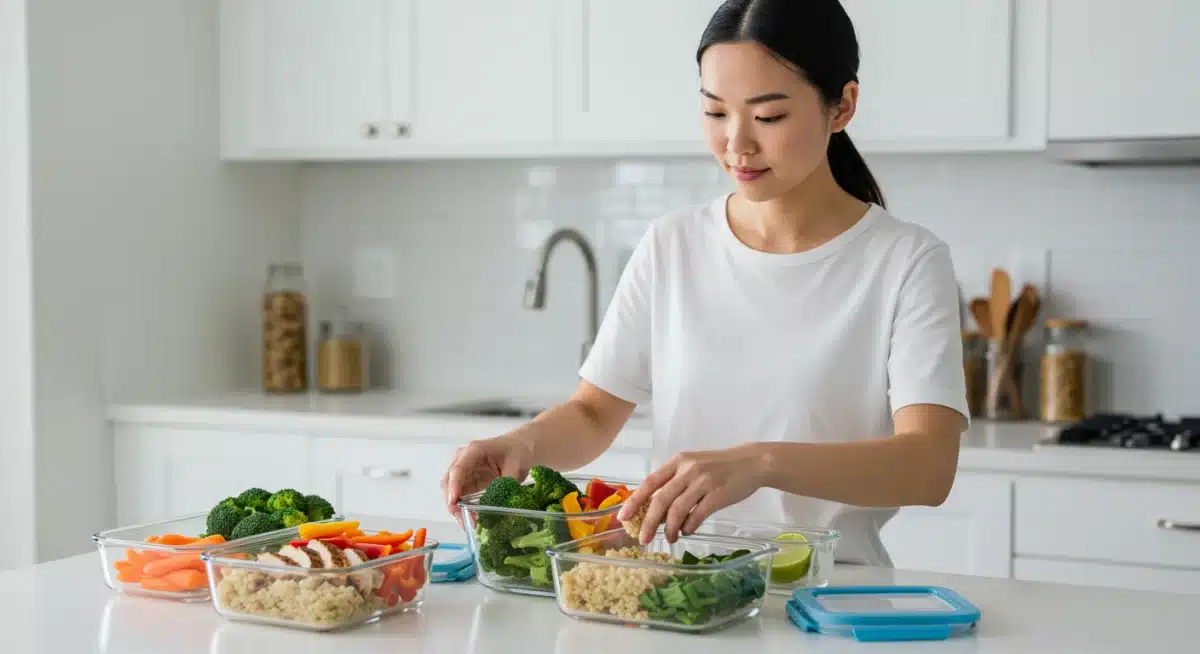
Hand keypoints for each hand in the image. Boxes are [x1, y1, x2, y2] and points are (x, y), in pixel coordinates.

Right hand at [441, 435, 533, 527]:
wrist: (522, 447)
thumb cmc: (518, 452)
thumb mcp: (515, 468)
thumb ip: (505, 485)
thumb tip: (498, 505)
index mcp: (474, 451)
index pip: (458, 469)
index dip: (454, 486)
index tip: (453, 503)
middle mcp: (464, 459)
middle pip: (449, 481)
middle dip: (452, 502)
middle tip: (463, 520)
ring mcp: (465, 470)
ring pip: (452, 490)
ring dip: (457, 507)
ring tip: (468, 523)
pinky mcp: (469, 480)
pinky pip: (461, 495)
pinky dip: (464, 507)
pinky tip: (472, 518)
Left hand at [617, 444, 768, 543]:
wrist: (752, 462)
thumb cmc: (719, 466)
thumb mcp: (694, 466)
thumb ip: (675, 482)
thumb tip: (655, 509)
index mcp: (678, 462)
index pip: (650, 482)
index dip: (635, 501)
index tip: (623, 517)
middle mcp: (688, 470)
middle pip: (660, 500)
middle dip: (648, 522)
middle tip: (643, 539)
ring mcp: (703, 482)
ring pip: (677, 510)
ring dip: (669, 529)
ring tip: (670, 538)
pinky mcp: (717, 495)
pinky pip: (696, 515)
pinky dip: (688, 526)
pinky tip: (687, 531)